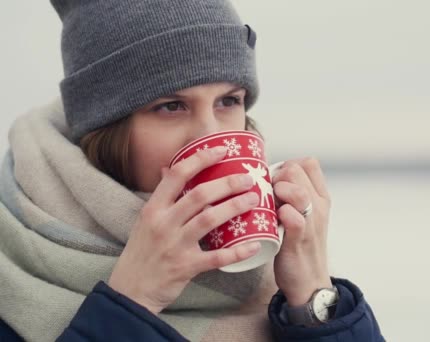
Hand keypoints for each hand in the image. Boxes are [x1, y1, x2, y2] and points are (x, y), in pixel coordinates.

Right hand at [108, 146, 260, 313]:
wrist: (130, 291)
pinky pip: (216, 257)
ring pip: (209, 220)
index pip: (177, 174)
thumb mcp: (145, 221)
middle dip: (227, 184)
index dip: (201, 159)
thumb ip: (160, 197)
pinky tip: (254, 244)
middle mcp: (163, 223)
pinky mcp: (186, 267)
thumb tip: (167, 169)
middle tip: (248, 180)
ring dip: (235, 207)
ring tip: (254, 200)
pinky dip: (237, 251)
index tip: (222, 150)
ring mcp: (174, 245)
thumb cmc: (142, 252)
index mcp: (153, 208)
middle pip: (199, 195)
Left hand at [272, 158, 332, 305]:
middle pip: (297, 169)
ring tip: (271, 204)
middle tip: (269, 193)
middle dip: (277, 176)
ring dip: (278, 192)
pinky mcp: (299, 239)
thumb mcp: (305, 217)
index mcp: (320, 198)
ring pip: (297, 191)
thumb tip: (269, 178)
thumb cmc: (300, 247)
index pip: (309, 163)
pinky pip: (292, 217)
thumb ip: (294, 197)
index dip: (288, 164)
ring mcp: (310, 222)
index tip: (277, 179)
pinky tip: (274, 219)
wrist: (309, 281)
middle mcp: (318, 206)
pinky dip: (281, 214)